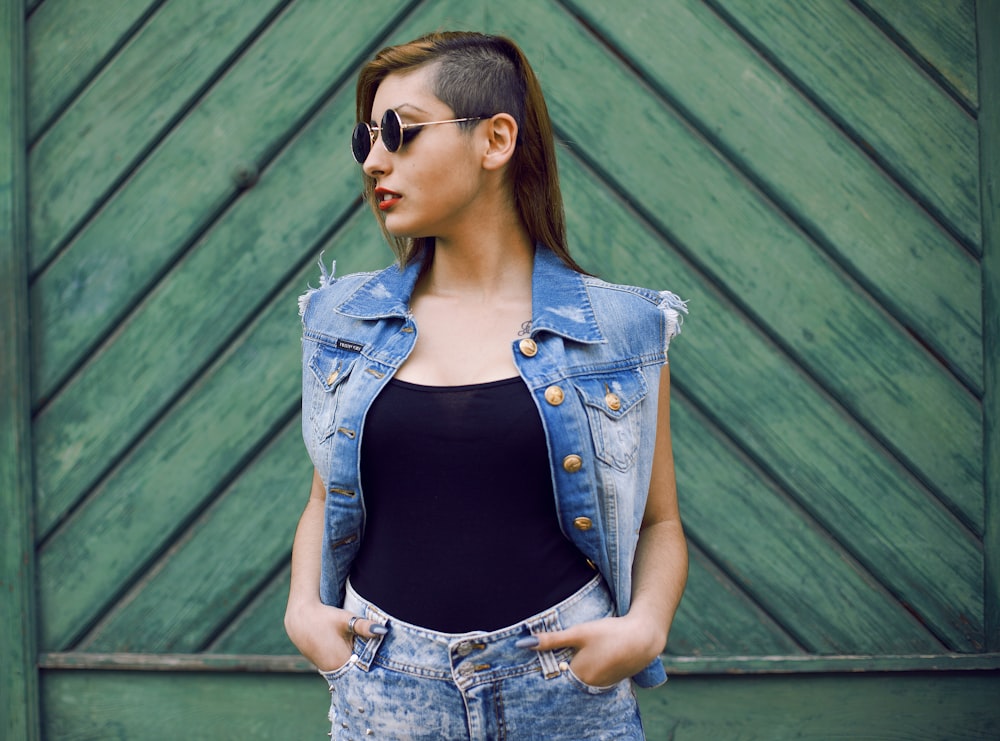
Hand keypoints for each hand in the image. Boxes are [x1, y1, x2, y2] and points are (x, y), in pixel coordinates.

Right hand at [284, 601, 386, 672]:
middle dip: (368, 672)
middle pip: (356, 676)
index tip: (388, 674)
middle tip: (385, 671)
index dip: (375, 673)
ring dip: (358, 668)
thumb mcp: (346, 620)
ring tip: (373, 665)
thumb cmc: (324, 618)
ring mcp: (326, 670)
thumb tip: (383, 630)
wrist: (299, 618)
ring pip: (348, 672)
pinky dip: (349, 665)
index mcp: (340, 663)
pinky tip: (356, 658)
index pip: (363, 675)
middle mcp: (333, 671)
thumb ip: (364, 626)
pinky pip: (340, 669)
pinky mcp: (323, 666)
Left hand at [524, 615, 663, 687]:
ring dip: (573, 667)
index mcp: (578, 675)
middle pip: (564, 677)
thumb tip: (523, 644)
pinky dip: (587, 668)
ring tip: (575, 651)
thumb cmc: (610, 633)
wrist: (643, 638)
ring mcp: (600, 685)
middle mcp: (588, 685)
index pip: (551, 674)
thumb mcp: (579, 633)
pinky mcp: (610, 681)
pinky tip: (592, 655)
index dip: (545, 664)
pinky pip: (591, 677)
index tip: (538, 656)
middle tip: (557, 650)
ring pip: (578, 677)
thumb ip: (551, 640)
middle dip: (558, 665)